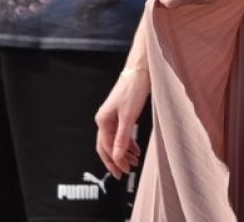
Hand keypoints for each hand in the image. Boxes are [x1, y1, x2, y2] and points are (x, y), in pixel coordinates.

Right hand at [94, 64, 149, 178]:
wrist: (140, 70)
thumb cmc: (133, 89)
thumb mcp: (128, 117)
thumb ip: (122, 138)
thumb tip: (116, 157)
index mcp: (103, 120)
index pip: (106, 147)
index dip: (115, 161)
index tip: (124, 172)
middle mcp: (105, 119)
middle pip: (107, 146)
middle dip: (116, 160)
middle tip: (124, 173)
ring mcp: (112, 116)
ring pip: (115, 140)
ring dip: (123, 152)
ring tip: (134, 162)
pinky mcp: (121, 113)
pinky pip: (121, 133)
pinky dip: (128, 143)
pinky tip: (135, 150)